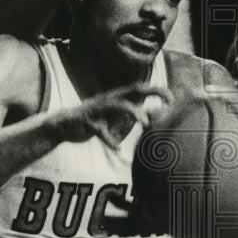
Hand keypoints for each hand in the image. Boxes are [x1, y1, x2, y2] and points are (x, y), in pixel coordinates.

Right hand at [55, 85, 173, 148]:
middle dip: (150, 93)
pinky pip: (100, 131)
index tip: (172, 98)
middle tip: (167, 103)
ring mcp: (98, 109)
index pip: (140, 88)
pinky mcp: (88, 122)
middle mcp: (108, 99)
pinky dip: (109, 140)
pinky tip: (117, 148)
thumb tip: (149, 116)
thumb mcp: (114, 115)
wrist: (65, 124)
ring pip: (118, 105)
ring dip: (133, 112)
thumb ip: (130, 112)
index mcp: (116, 97)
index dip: (156, 90)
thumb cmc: (94, 119)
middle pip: (132, 90)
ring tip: (145, 124)